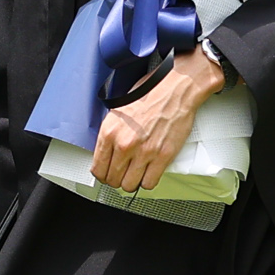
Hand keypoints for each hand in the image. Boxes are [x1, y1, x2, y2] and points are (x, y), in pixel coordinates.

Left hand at [90, 47, 226, 192]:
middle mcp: (124, 144)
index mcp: (110, 132)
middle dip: (116, 179)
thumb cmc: (150, 94)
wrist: (176, 88)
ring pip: (130, 185)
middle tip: (122, 174)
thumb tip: (106, 152)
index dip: (102, 174)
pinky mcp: (163, 156)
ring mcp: (144, 152)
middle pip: (113, 180)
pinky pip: (150, 183)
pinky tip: (149, 172)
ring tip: (136, 174)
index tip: (107, 173)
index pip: (98, 168)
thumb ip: (111, 134)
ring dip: (132, 182)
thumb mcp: (118, 110)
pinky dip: (148, 181)